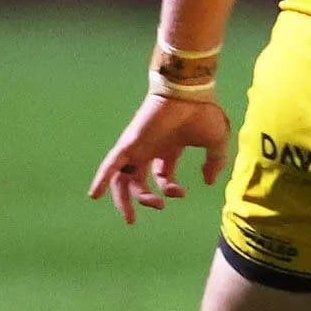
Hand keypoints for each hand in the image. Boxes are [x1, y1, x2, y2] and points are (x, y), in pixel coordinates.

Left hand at [88, 92, 232, 224]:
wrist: (189, 93)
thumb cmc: (203, 113)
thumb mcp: (216, 142)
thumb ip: (215, 162)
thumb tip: (210, 181)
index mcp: (169, 150)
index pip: (163, 177)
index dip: (170, 190)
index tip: (182, 193)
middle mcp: (150, 150)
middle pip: (137, 182)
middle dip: (142, 200)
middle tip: (148, 213)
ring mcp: (137, 148)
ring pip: (122, 179)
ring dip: (124, 199)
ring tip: (130, 217)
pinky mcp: (129, 144)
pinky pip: (111, 165)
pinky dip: (102, 179)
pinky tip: (94, 195)